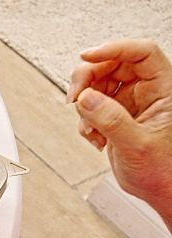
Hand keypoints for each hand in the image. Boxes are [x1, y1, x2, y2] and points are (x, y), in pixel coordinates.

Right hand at [66, 39, 171, 218]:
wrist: (160, 189)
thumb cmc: (164, 170)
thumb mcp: (137, 144)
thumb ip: (111, 120)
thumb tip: (87, 98)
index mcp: (164, 89)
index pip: (141, 53)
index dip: (114, 48)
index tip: (87, 56)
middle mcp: (147, 91)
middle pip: (112, 65)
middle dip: (88, 79)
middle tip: (75, 97)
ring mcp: (130, 102)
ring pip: (97, 84)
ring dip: (84, 104)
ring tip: (89, 127)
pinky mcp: (116, 116)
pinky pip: (92, 106)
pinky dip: (85, 121)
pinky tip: (95, 137)